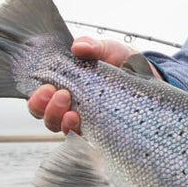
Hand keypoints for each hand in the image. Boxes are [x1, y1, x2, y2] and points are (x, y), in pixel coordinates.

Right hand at [26, 37, 142, 133]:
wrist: (150, 76)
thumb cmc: (123, 62)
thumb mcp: (108, 49)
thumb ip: (93, 45)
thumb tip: (78, 46)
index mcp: (67, 89)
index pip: (41, 101)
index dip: (38, 99)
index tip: (47, 88)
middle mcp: (73, 108)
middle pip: (48, 119)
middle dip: (48, 110)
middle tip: (62, 95)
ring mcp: (89, 122)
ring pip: (65, 131)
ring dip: (63, 123)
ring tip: (72, 112)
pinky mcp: (105, 131)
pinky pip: (87, 141)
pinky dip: (82, 134)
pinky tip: (84, 126)